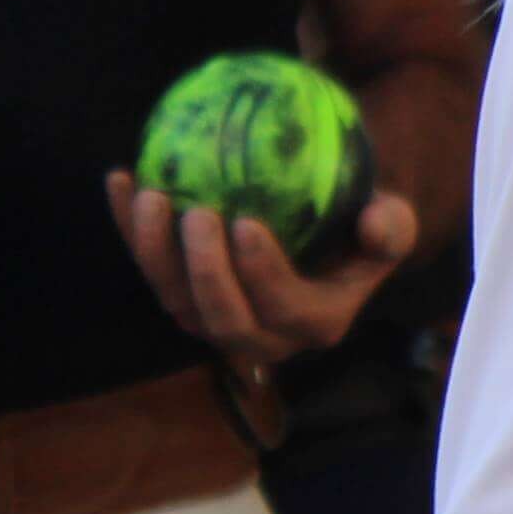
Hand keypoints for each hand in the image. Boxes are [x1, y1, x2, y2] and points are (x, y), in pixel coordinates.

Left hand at [106, 174, 418, 368]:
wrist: (326, 231)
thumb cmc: (359, 223)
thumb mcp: (392, 222)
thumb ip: (391, 226)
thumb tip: (375, 223)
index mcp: (316, 322)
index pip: (284, 309)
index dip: (261, 274)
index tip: (247, 222)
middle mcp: (261, 334)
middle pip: (222, 319)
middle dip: (203, 271)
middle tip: (199, 213)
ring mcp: (214, 317)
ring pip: (175, 300)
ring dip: (155, 252)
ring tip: (153, 195)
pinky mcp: (182, 293)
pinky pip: (150, 267)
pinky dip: (129, 227)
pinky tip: (121, 179)